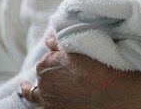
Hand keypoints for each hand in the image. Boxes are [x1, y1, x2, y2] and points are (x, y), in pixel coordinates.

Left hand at [22, 35, 140, 108]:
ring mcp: (49, 100)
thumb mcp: (81, 48)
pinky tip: (39, 103)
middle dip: (46, 70)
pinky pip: (40, 108)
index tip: (62, 52)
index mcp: (47, 64)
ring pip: (33, 95)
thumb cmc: (102, 67)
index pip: (47, 57)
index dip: (55, 54)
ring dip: (29, 90)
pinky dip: (39, 104)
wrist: (116, 91)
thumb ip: (61, 43)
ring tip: (24, 87)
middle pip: (41, 75)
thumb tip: (50, 39)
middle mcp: (44, 83)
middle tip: (55, 69)